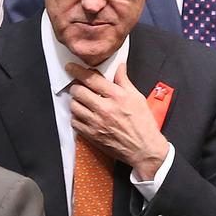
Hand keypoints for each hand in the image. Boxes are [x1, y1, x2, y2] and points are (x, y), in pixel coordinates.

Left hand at [67, 62, 168, 179]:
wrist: (144, 149)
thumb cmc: (143, 124)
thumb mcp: (137, 97)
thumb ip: (124, 81)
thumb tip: (119, 66)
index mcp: (117, 96)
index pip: (92, 79)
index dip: (78, 71)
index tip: (71, 67)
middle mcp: (105, 109)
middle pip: (78, 91)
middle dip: (75, 86)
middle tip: (78, 86)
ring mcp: (96, 123)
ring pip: (74, 106)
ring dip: (75, 101)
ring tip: (81, 101)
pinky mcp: (92, 135)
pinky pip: (75, 122)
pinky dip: (76, 116)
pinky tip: (83, 115)